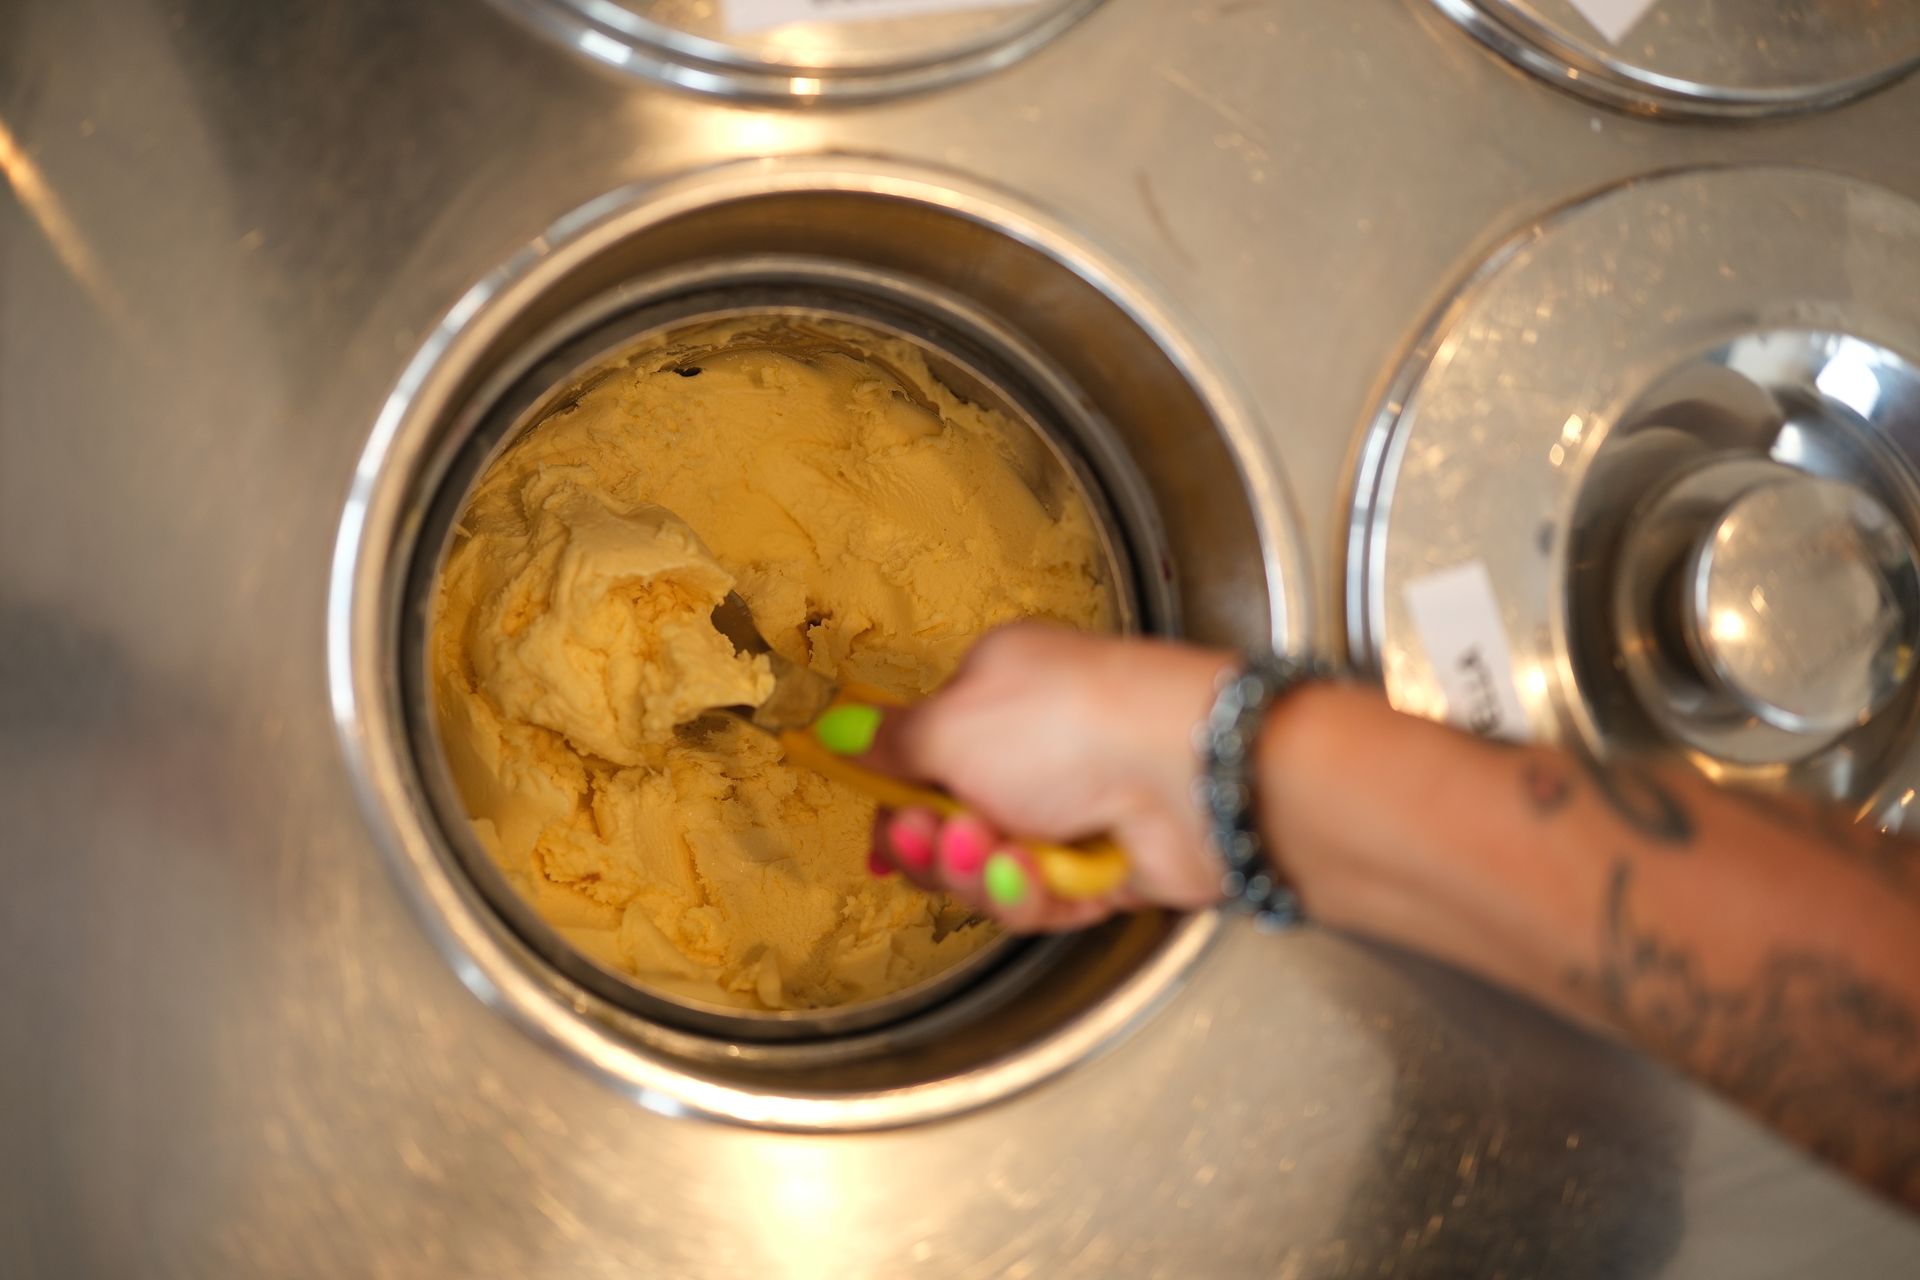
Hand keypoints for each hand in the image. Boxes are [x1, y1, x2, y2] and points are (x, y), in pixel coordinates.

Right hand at [861, 623, 1231, 931]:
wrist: (1189, 774)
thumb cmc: (1068, 724)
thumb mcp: (952, 723)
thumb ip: (888, 741)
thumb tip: (836, 729)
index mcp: (996, 692)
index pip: (922, 756)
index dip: (895, 801)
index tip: (883, 826)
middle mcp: (1033, 750)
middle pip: (947, 827)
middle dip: (934, 846)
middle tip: (933, 837)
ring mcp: (1070, 812)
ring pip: (989, 874)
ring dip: (983, 873)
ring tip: (1004, 853)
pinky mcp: (1102, 869)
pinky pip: (1040, 903)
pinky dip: (1035, 895)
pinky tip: (1044, 874)